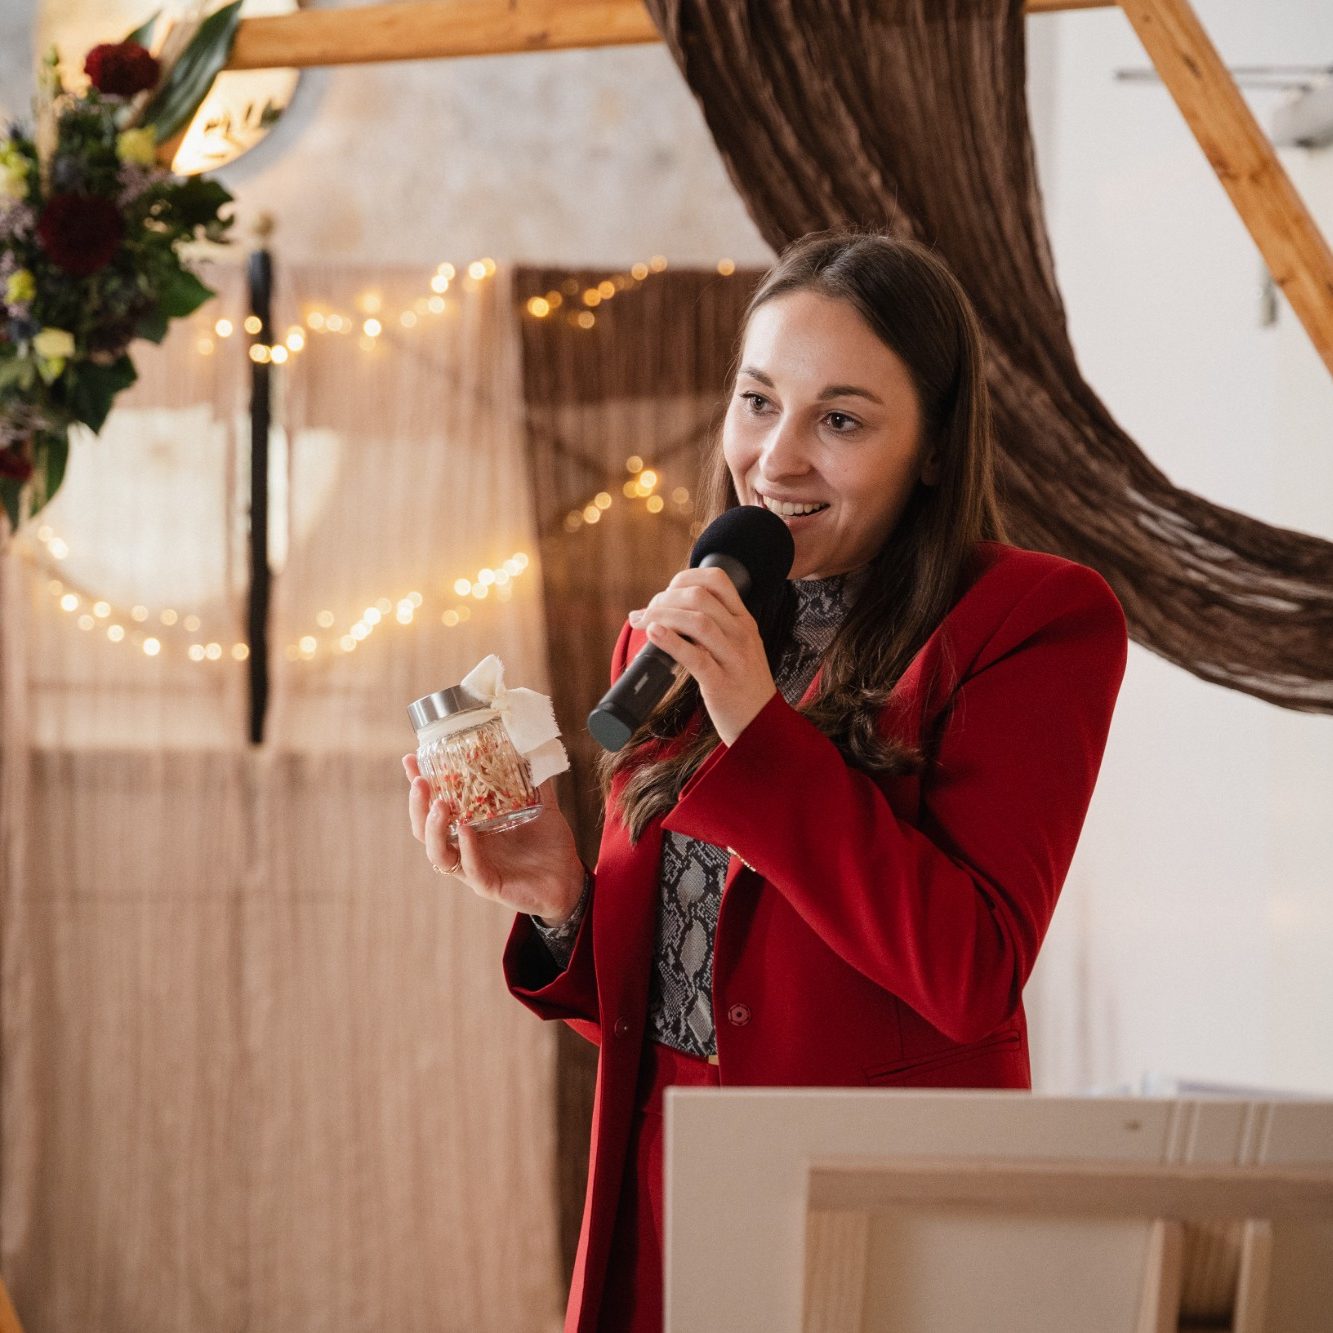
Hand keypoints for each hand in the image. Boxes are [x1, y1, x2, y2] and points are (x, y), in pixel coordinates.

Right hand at [402, 754, 584, 924]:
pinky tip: (465, 831)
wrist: (568, 879)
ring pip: (438, 853)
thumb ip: (533, 779)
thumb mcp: (541, 805)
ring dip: (434, 829)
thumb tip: (532, 745)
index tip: (410, 760)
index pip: (434, 804)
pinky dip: (467, 850)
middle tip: (421, 781)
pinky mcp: (489, 885)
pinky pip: (471, 869)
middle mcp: (465, 846)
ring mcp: (474, 867)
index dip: (419, 784)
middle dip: (418, 805)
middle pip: (424, 829)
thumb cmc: (548, 844)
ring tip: (440, 805)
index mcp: (470, 825)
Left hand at [630, 566, 775, 745]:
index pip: (717, 579)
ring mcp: (734, 658)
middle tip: (645, 613)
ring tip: (641, 622)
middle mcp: (741, 634)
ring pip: (697, 621)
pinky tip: (654, 634)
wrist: (762, 725)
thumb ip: (712, 629)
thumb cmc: (741, 686)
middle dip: (664, 599)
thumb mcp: (736, 648)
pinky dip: (671, 641)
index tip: (666, 592)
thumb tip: (668, 615)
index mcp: (743, 621)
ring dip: (661, 615)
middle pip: (699, 597)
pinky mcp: (722, 683)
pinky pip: (696, 657)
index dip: (685, 578)